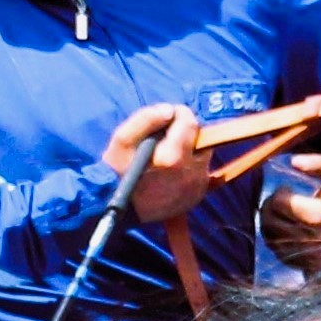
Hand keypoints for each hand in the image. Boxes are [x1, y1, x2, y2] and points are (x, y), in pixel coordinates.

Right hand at [99, 103, 217, 227]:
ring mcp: (196, 187)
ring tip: (168, 155)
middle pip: (201, 139)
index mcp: (173, 156)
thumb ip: (146, 119)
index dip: (180, 114)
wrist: (118, 210)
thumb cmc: (117, 172)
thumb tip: (169, 109)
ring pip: (203, 156)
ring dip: (190, 150)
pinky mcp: (197, 197)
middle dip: (186, 132)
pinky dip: (191, 167)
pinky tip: (173, 170)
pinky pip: (202, 174)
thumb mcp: (122, 140)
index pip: (191, 122)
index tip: (169, 115)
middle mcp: (191, 172)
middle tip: (167, 136)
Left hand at [262, 151, 320, 270]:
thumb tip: (293, 162)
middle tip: (280, 199)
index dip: (280, 195)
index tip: (287, 189)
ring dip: (269, 222)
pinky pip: (278, 252)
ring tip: (281, 212)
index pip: (288, 206)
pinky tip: (286, 227)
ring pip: (273, 239)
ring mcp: (315, 258)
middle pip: (276, 224)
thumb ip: (320, 163)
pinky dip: (275, 238)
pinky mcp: (310, 268)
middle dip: (270, 208)